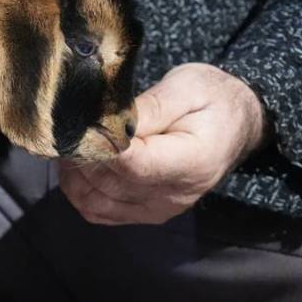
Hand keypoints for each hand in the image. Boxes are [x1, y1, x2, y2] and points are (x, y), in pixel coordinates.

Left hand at [60, 63, 266, 224]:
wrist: (235, 125)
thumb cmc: (212, 99)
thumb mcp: (186, 87)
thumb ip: (147, 108)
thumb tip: (106, 123)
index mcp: (193, 162)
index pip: (131, 163)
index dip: (98, 146)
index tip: (79, 125)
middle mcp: (175, 195)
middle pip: (109, 182)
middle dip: (81, 155)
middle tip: (67, 128)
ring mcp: (158, 210)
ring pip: (96, 201)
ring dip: (75, 173)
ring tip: (71, 143)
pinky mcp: (145, 213)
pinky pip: (98, 212)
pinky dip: (79, 190)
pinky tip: (78, 165)